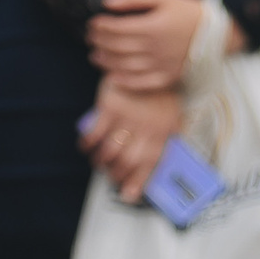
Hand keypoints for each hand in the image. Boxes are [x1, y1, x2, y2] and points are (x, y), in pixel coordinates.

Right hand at [80, 76, 181, 203]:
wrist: (146, 62)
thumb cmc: (160, 95)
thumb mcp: (174, 117)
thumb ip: (169, 140)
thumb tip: (164, 166)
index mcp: (162, 134)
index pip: (149, 166)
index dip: (137, 183)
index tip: (128, 195)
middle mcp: (144, 129)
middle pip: (127, 163)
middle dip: (116, 174)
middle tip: (111, 176)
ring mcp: (127, 118)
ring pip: (110, 151)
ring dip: (101, 162)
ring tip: (98, 162)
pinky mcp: (110, 106)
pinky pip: (96, 131)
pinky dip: (88, 143)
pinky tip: (85, 146)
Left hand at [88, 0, 236, 91]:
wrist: (219, 33)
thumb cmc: (189, 11)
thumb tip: (107, 3)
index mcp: (152, 26)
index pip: (116, 28)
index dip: (100, 26)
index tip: (92, 23)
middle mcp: (154, 48)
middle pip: (117, 47)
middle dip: (99, 42)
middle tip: (90, 39)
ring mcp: (160, 66)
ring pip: (125, 67)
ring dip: (106, 62)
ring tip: (95, 57)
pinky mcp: (168, 78)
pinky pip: (141, 84)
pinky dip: (124, 82)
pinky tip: (112, 78)